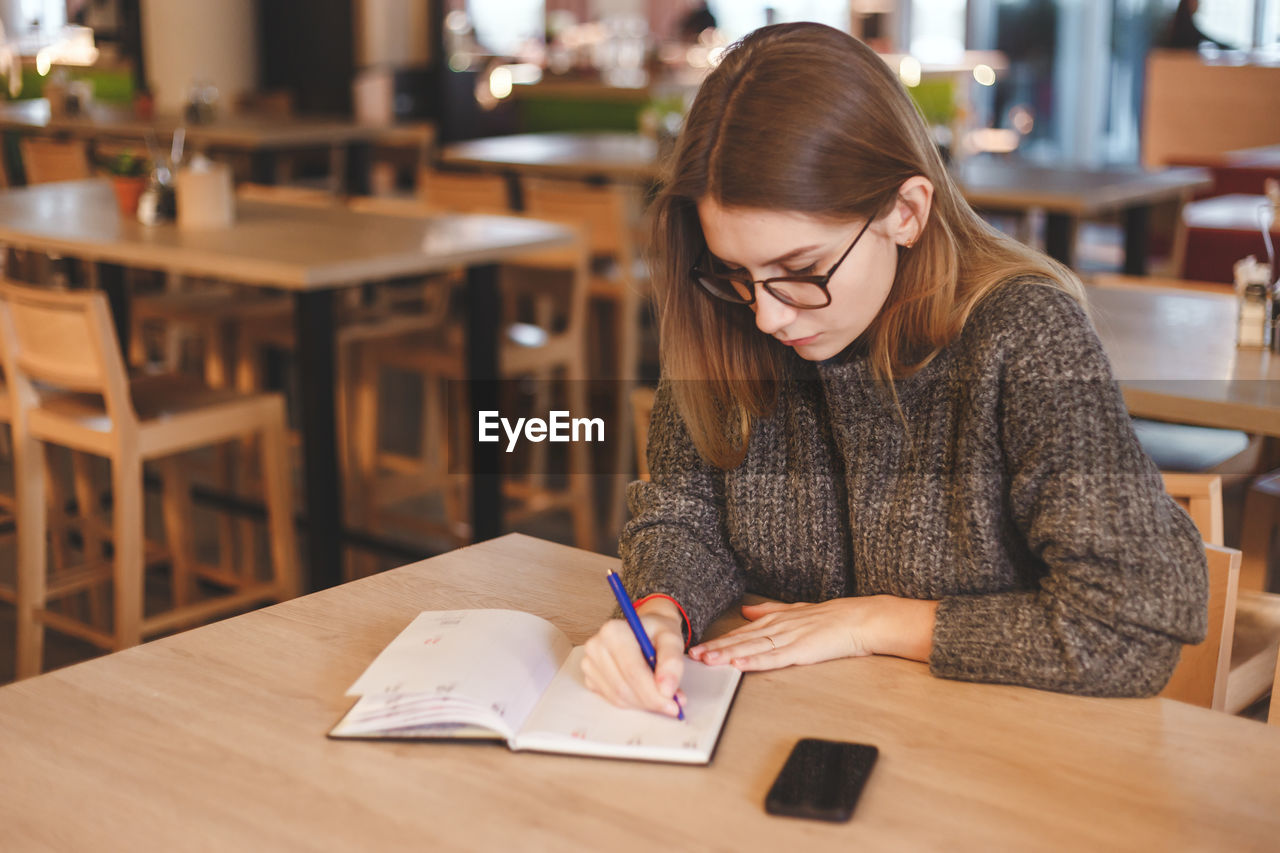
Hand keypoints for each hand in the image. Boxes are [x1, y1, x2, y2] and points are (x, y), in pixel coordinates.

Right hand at [581, 598, 685, 717]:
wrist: (644, 630)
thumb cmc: (657, 633)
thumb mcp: (672, 639)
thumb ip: (672, 662)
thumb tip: (667, 690)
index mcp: (613, 631)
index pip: (632, 671)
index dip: (653, 693)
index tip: (673, 705)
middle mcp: (596, 646)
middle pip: (623, 687)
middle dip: (650, 701)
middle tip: (671, 706)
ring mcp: (590, 664)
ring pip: (618, 697)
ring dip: (642, 704)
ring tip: (660, 697)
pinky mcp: (590, 678)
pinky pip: (612, 699)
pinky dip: (632, 702)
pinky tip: (644, 692)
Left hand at [688, 596, 937, 671]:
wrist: (860, 619)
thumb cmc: (832, 619)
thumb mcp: (796, 611)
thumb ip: (770, 611)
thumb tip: (747, 611)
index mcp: (775, 621)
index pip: (741, 633)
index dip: (718, 641)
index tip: (698, 648)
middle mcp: (777, 628)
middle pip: (740, 640)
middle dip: (715, 649)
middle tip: (693, 657)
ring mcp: (788, 638)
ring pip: (752, 648)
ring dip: (728, 655)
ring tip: (708, 661)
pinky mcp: (801, 650)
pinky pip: (774, 657)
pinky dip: (755, 661)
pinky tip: (740, 665)